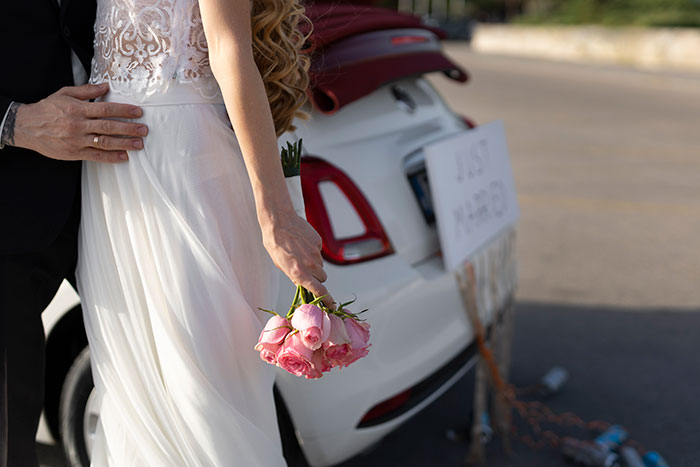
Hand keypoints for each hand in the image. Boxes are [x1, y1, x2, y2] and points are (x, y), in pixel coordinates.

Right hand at [13, 83, 147, 162]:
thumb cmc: (47, 109)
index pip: (106, 109)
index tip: (138, 112)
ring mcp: (77, 140)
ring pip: (104, 142)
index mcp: (78, 108)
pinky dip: (111, 157)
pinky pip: (96, 156)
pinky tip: (123, 157)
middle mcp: (78, 125)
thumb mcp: (65, 93)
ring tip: (138, 144)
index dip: (123, 111)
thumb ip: (87, 90)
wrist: (26, 126)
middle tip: (144, 130)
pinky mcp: (74, 153)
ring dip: (124, 144)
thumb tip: (106, 86)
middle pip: (108, 126)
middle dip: (129, 128)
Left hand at [260, 208, 335, 309]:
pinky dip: (313, 251)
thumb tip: (302, 283)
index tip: (331, 305)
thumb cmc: (275, 243)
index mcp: (299, 273)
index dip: (327, 300)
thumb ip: (294, 276)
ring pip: (320, 265)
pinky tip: (302, 243)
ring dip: (313, 263)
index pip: (319, 291)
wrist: (279, 221)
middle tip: (305, 270)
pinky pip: (319, 252)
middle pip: (322, 278)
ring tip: (299, 253)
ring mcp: (316, 253)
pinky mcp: (318, 243)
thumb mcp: (281, 265)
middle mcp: (310, 265)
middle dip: (316, 277)